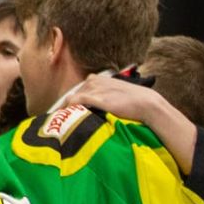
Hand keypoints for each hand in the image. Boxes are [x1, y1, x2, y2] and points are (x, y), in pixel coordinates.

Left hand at [68, 72, 196, 174]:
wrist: (147, 105)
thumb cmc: (134, 104)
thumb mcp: (116, 96)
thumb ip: (104, 99)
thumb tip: (94, 110)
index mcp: (98, 79)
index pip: (78, 90)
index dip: (69, 102)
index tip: (62, 114)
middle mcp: (95, 81)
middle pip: (72, 94)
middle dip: (64, 107)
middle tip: (56, 122)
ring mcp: (95, 89)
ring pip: (71, 98)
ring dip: (64, 110)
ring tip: (58, 124)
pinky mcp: (97, 97)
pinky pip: (76, 102)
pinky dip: (68, 110)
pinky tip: (64, 119)